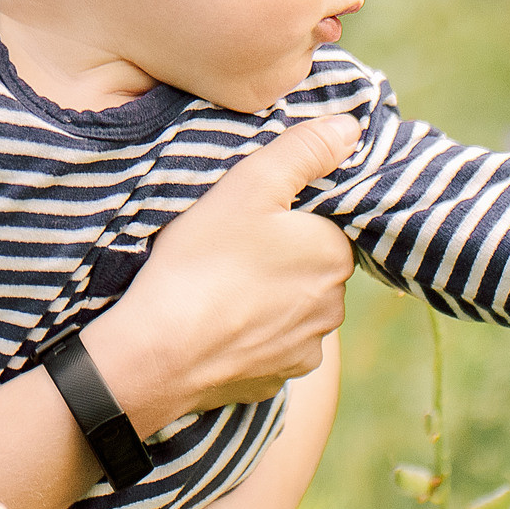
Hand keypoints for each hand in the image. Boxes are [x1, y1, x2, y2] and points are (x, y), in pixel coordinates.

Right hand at [84, 115, 360, 432]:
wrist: (158, 353)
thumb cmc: (202, 261)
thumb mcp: (249, 184)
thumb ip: (303, 150)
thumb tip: (351, 128)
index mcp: (334, 255)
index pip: (324, 225)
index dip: (286, 218)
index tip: (248, 218)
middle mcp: (333, 307)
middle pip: (309, 268)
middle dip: (279, 258)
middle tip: (227, 249)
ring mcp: (305, 350)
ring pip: (292, 310)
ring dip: (266, 299)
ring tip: (218, 287)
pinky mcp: (276, 380)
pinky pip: (270, 348)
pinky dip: (249, 336)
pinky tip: (216, 324)